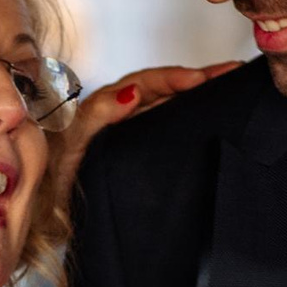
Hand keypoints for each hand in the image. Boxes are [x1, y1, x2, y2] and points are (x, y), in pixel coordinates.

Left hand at [50, 61, 242, 195]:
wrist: (51, 214)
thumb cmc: (54, 180)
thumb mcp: (71, 146)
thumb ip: (96, 117)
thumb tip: (131, 92)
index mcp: (103, 107)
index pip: (144, 83)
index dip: (173, 77)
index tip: (202, 78)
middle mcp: (120, 115)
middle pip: (165, 90)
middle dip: (200, 79)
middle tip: (234, 73)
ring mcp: (133, 134)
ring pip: (172, 107)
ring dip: (201, 97)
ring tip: (235, 88)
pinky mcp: (142, 154)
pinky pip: (171, 130)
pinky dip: (194, 119)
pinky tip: (216, 120)